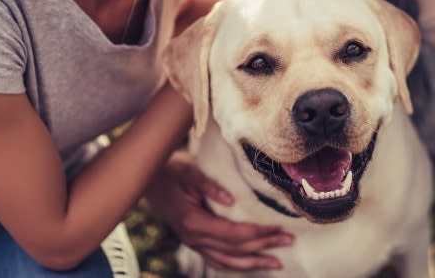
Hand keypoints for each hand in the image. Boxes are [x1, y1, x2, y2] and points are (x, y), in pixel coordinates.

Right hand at [150, 151, 292, 271]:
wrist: (147, 177)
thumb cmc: (169, 169)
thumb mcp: (187, 169)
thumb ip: (208, 185)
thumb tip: (231, 199)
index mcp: (193, 221)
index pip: (233, 234)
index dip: (258, 233)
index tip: (279, 229)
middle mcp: (192, 237)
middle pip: (235, 249)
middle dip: (263, 246)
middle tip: (288, 241)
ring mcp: (192, 242)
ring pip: (226, 261)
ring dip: (252, 262)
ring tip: (276, 262)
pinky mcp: (193, 241)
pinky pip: (216, 260)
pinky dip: (235, 265)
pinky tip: (249, 264)